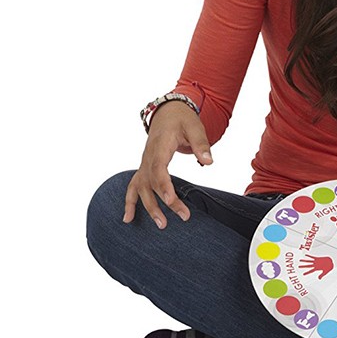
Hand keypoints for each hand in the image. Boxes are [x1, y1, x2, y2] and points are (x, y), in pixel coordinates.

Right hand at [123, 101, 212, 228]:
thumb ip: (201, 144)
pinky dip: (129, 202)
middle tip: (182, 216)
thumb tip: (208, 162)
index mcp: (160, 145)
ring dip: (148, 207)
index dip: (163, 185)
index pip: (158, 168)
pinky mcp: (144, 168)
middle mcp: (148, 156)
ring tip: (161, 225)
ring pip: (141, 187)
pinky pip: (133, 186)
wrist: (168, 112)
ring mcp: (144, 163)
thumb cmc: (182, 120)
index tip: (171, 200)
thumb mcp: (195, 126)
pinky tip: (128, 218)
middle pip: (151, 182)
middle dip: (163, 202)